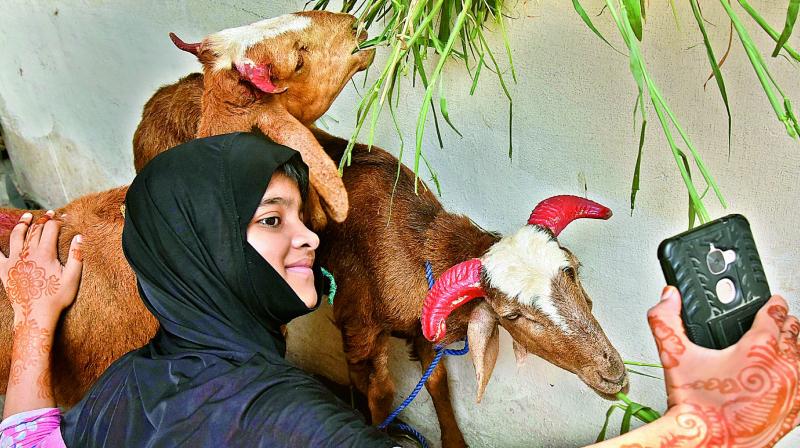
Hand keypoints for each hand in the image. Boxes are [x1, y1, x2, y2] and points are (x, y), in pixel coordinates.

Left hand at [0, 211, 82, 320]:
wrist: (35, 315)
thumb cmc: (56, 298)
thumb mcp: (73, 278)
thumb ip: (77, 255)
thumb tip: (79, 237)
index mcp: (46, 253)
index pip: (50, 229)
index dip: (57, 221)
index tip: (62, 218)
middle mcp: (28, 253)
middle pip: (34, 230)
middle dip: (42, 220)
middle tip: (48, 214)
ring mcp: (14, 260)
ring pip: (16, 236)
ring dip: (22, 224)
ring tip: (26, 217)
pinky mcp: (4, 269)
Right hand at [647, 286, 799, 446]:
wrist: (706, 442)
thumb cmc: (696, 406)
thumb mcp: (675, 356)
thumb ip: (666, 320)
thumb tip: (668, 297)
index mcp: (758, 349)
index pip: (775, 314)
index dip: (773, 304)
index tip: (772, 302)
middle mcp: (782, 367)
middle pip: (794, 334)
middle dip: (785, 324)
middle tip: (778, 319)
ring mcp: (792, 390)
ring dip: (793, 349)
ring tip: (783, 344)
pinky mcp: (795, 411)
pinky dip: (797, 375)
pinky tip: (786, 375)